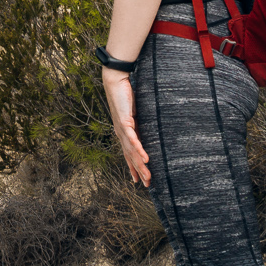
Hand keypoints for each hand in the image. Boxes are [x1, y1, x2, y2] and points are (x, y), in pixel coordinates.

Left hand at [102, 68, 149, 186]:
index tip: (138, 180)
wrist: (115, 80)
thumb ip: (140, 120)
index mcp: (123, 131)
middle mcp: (121, 133)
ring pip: (132, 151)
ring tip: (148, 176)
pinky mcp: (124, 121)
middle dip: (138, 171)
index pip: (129, 153)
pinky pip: (133, 138)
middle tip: (146, 185)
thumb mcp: (136, 111)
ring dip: (140, 165)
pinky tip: (145, 158)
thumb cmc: (125, 93)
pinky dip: (138, 149)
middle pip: (131, 156)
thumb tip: (151, 125)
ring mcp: (121, 128)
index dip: (133, 167)